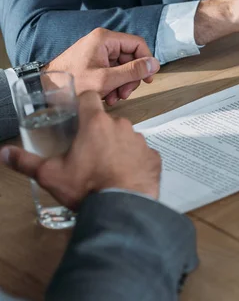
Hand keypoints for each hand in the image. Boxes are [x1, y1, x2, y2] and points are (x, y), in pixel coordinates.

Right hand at [0, 91, 160, 209]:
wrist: (122, 208)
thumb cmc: (86, 187)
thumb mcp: (50, 175)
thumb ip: (26, 162)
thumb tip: (3, 153)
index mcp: (96, 124)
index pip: (89, 98)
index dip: (82, 104)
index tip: (77, 114)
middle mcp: (122, 126)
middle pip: (108, 122)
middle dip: (99, 134)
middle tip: (89, 154)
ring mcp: (141, 142)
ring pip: (126, 138)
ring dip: (118, 148)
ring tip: (107, 169)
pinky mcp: (154, 158)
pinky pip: (142, 155)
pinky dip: (135, 163)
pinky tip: (126, 177)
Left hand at [45, 28, 159, 105]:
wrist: (47, 90)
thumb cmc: (73, 83)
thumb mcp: (107, 79)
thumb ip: (133, 71)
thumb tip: (154, 64)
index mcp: (105, 39)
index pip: (138, 44)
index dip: (146, 61)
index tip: (148, 79)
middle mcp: (102, 42)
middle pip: (131, 57)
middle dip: (131, 78)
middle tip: (125, 93)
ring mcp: (98, 53)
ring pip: (123, 67)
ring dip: (122, 84)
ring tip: (114, 98)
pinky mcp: (94, 63)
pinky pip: (112, 72)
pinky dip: (114, 85)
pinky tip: (108, 96)